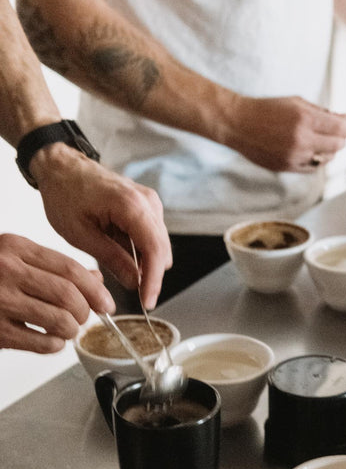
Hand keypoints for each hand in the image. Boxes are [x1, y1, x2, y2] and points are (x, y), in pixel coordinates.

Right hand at [0, 233, 113, 351]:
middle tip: (84, 317)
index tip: (106, 302)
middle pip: (69, 295)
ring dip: (71, 330)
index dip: (95, 289)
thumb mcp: (12, 257)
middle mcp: (6, 271)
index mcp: (14, 248)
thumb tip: (95, 280)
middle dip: (85, 311)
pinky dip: (55, 345)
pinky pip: (42, 343)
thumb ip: (52, 266)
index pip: (70, 268)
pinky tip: (51, 341)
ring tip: (67, 329)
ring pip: (59, 320)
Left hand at [30, 145, 171, 308]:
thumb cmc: (65, 193)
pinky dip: (142, 250)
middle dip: (152, 275)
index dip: (154, 280)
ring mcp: (149, 201)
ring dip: (146, 263)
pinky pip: (151, 235)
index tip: (148, 302)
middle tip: (137, 298)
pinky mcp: (146, 205)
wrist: (61, 166)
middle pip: (161, 249)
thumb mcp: (81, 234)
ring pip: (159, 243)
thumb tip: (134, 281)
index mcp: (130, 205)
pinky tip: (124, 258)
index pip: (154, 250)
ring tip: (124, 274)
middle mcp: (147, 201)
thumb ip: (111, 258)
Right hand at [222, 95, 345, 171]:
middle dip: (341, 138)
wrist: (238, 124)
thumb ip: (322, 112)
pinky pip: (313, 167)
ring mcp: (294, 155)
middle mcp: (301, 139)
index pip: (341, 128)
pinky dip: (317, 160)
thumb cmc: (267, 109)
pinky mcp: (287, 167)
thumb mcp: (296, 103)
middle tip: (338, 132)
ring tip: (320, 139)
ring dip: (329, 150)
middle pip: (337, 145)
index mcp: (305, 118)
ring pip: (327, 158)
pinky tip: (311, 150)